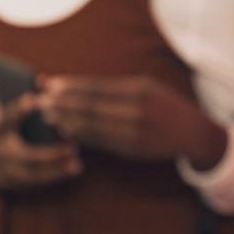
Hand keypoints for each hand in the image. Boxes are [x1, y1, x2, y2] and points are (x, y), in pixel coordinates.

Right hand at [0, 94, 81, 191]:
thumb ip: (13, 96)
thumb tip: (44, 81)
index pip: (9, 116)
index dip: (23, 108)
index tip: (39, 98)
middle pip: (27, 155)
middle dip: (52, 154)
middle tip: (75, 146)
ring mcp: (1, 171)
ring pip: (33, 176)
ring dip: (57, 172)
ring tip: (78, 165)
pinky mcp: (6, 184)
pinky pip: (31, 185)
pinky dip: (50, 179)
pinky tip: (66, 173)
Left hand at [37, 75, 227, 170]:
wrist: (193, 132)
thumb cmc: (162, 104)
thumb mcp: (144, 86)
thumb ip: (113, 87)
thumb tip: (75, 85)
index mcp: (138, 89)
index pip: (96, 87)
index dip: (70, 86)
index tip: (48, 84)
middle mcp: (137, 109)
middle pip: (91, 105)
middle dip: (63, 102)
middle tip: (40, 100)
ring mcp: (136, 131)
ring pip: (94, 125)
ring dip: (67, 120)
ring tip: (48, 115)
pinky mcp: (134, 149)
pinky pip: (102, 142)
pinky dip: (83, 136)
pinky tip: (67, 131)